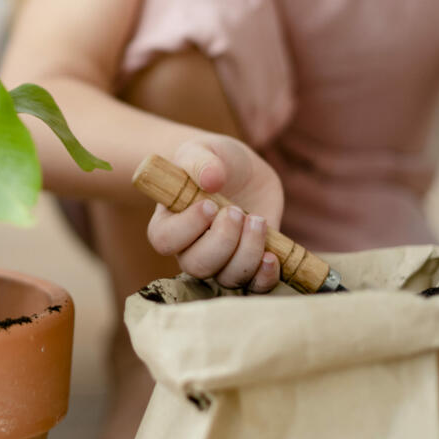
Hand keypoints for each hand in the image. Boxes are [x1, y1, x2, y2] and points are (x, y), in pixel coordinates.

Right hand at [144, 134, 283, 292]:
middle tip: (238, 211)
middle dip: (222, 241)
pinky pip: (253, 287)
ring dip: (247, 253)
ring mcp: (220, 261)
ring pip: (227, 277)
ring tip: (258, 221)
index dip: (187, 228)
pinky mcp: (249, 265)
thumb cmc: (212, 160)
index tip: (210, 204)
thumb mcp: (203, 151)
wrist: (241, 171)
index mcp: (169, 222)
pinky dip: (265, 278)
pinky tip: (273, 256)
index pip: (165, 240)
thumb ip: (202, 161)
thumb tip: (211, 179)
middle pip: (197, 265)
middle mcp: (190, 249)